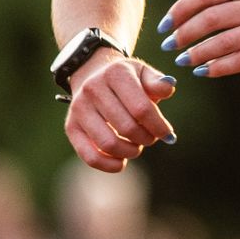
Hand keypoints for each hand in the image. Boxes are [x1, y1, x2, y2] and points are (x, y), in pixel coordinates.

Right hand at [63, 50, 179, 172]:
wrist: (93, 74)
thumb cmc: (126, 79)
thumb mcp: (143, 73)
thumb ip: (158, 82)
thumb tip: (168, 87)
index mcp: (115, 74)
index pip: (142, 109)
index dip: (159, 127)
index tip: (167, 134)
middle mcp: (93, 89)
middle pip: (127, 128)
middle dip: (146, 139)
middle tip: (150, 138)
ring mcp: (79, 108)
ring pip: (109, 144)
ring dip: (130, 152)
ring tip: (136, 146)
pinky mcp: (71, 127)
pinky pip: (90, 156)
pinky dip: (109, 165)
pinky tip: (122, 162)